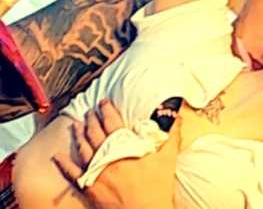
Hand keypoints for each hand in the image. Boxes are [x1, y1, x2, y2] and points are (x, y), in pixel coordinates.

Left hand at [53, 100, 179, 208]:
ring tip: (76, 125)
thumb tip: (176, 116)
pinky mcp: (89, 188)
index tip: (104, 102)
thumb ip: (171, 135)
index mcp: (124, 147)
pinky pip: (72, 174)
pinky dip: (64, 164)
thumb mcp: (167, 158)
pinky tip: (58, 156)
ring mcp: (95, 172)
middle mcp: (106, 157)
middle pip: (95, 133)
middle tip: (90, 111)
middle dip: (92, 120)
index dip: (107, 111)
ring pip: (82, 149)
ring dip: (78, 135)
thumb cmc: (157, 188)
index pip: (112, 122)